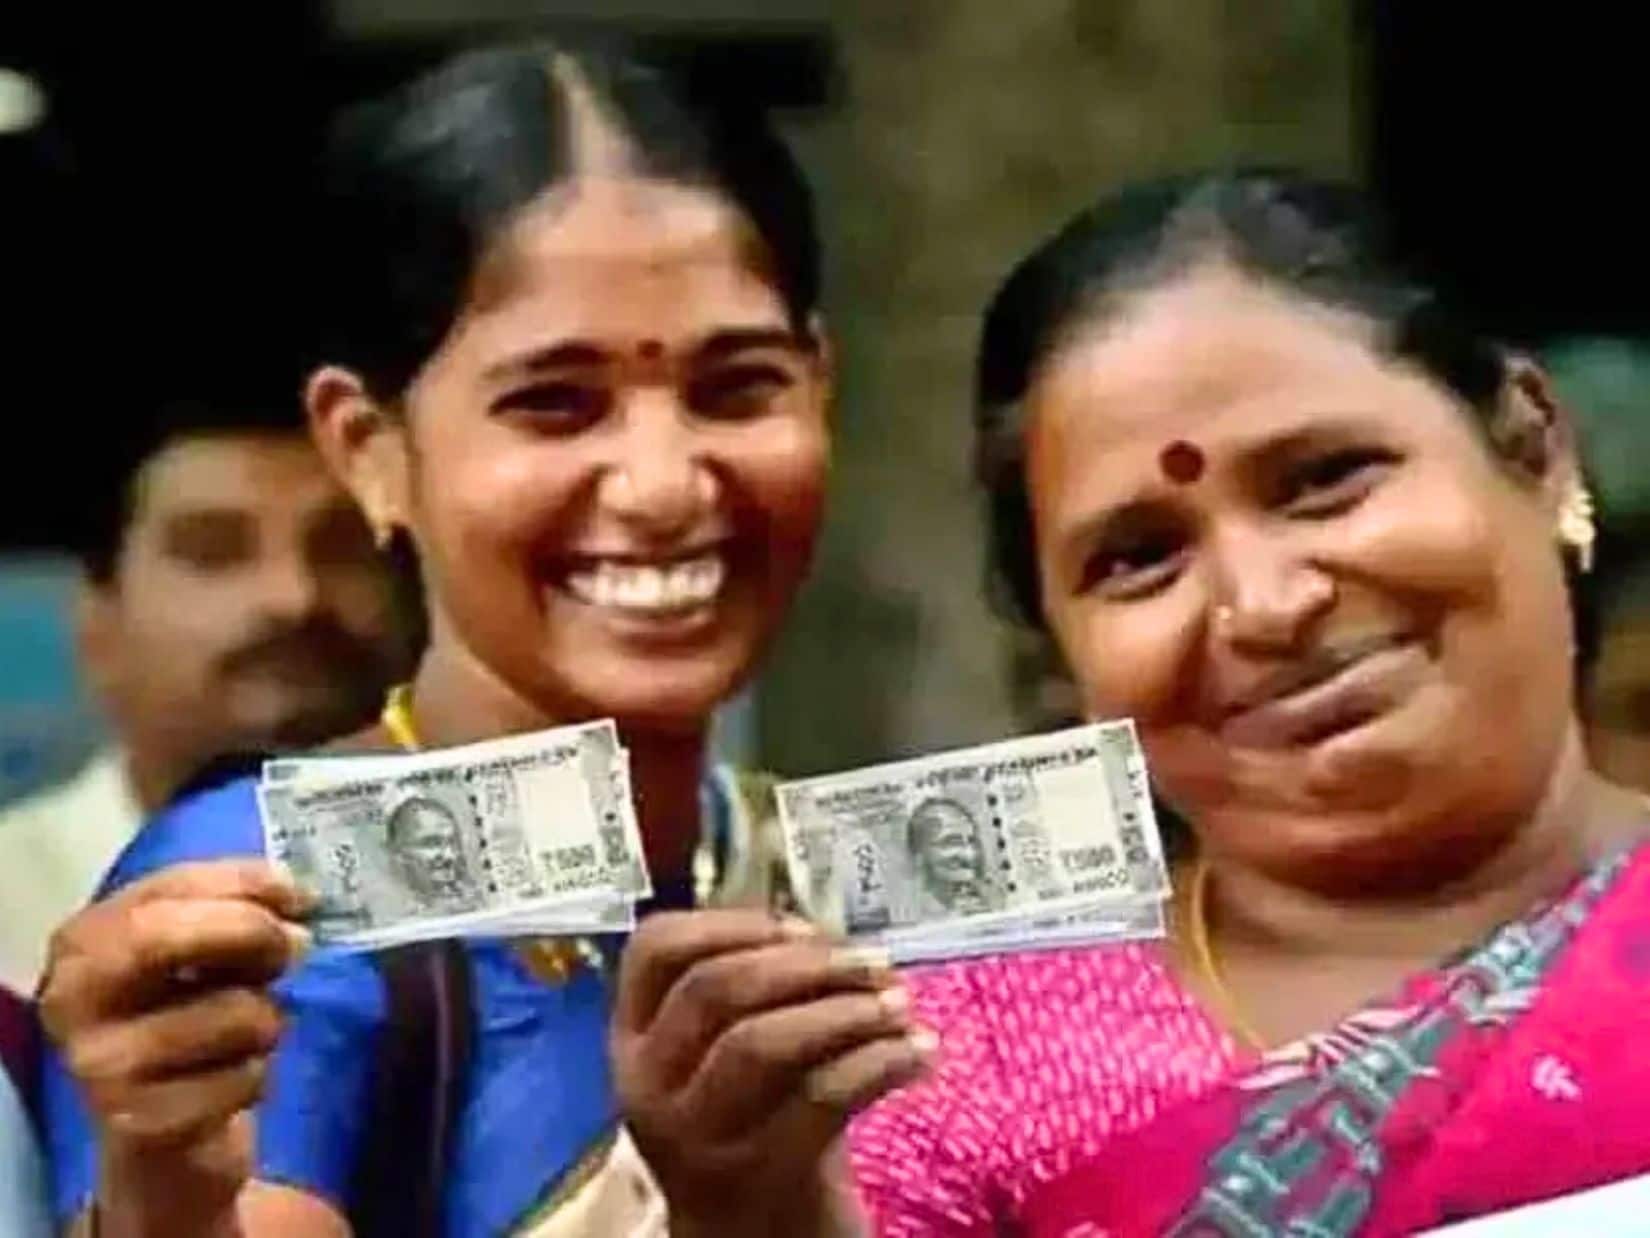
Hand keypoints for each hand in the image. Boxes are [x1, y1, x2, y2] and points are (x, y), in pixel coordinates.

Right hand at [40, 859, 311, 1153]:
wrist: (160, 1136)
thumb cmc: (184, 1021)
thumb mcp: (196, 953)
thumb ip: (234, 908)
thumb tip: (296, 895)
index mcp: (83, 943)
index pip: (165, 889)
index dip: (242, 884)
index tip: (300, 895)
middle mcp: (72, 999)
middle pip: (164, 937)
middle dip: (250, 933)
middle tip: (293, 948)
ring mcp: (100, 1065)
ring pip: (230, 1014)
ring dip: (267, 1019)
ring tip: (246, 1033)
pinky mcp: (139, 1124)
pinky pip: (242, 1078)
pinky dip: (258, 1075)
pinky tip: (229, 1080)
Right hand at [611, 910, 935, 1237]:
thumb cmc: (757, 1126)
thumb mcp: (731, 1057)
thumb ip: (761, 992)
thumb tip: (832, 933)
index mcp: (635, 1038)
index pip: (654, 949)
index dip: (731, 922)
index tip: (803, 927)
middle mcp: (650, 1084)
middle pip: (715, 988)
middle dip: (806, 962)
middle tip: (873, 962)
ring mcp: (697, 1136)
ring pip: (762, 1042)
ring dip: (845, 1010)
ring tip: (901, 1004)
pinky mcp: (758, 1176)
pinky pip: (822, 1097)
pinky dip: (881, 1062)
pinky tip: (919, 1053)